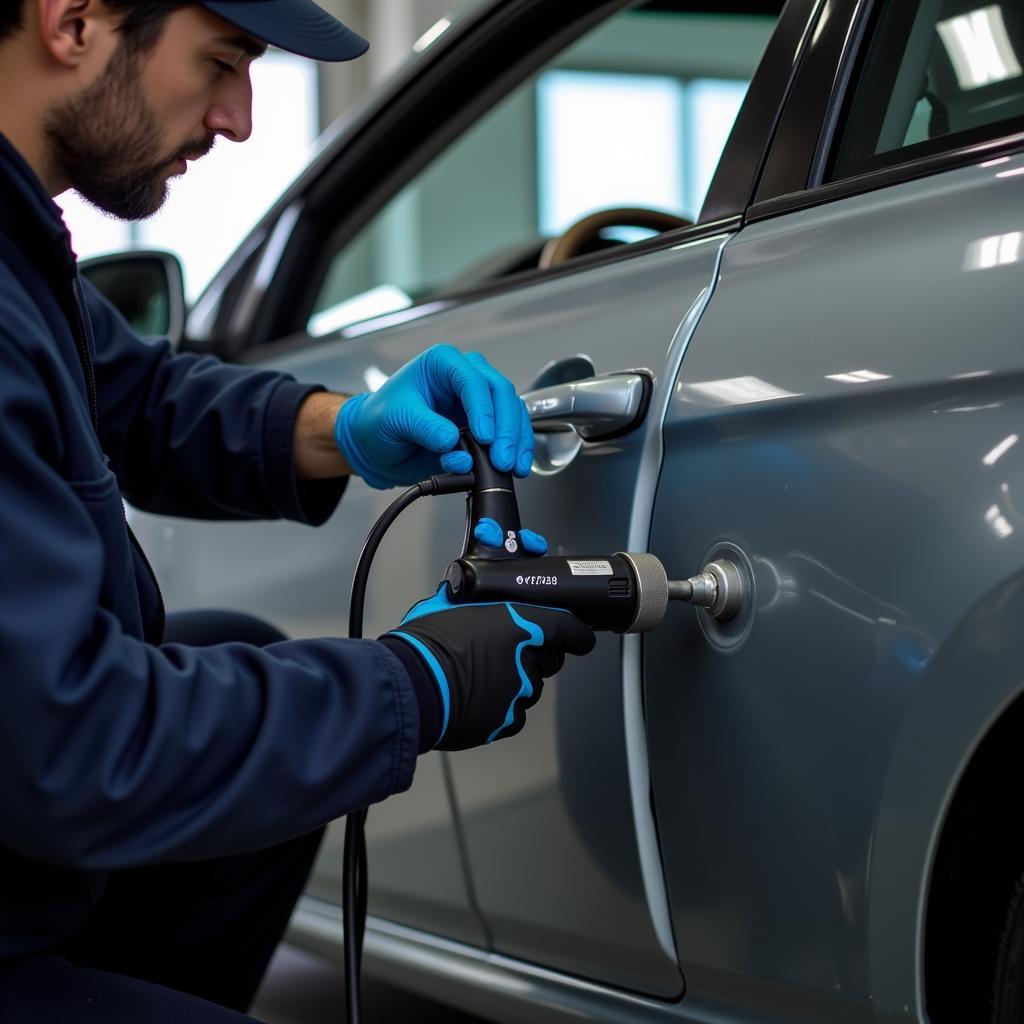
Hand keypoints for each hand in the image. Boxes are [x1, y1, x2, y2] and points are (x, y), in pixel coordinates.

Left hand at [334, 345, 533, 488]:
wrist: (376, 446)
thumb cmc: (380, 420)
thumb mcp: (396, 419)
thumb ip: (426, 428)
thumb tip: (454, 442)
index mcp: (443, 363)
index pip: (473, 380)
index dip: (483, 410)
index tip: (484, 437)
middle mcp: (466, 377)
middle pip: (501, 393)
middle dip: (505, 428)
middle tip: (500, 457)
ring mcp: (478, 401)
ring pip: (512, 412)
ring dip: (515, 441)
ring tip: (509, 466)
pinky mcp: (485, 424)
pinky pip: (510, 432)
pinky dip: (516, 449)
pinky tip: (515, 465)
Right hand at [381, 586, 594, 750]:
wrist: (409, 688)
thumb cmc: (425, 644)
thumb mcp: (449, 603)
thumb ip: (474, 600)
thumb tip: (470, 593)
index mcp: (520, 625)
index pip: (568, 629)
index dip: (576, 634)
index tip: (580, 637)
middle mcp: (528, 660)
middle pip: (548, 658)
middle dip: (534, 654)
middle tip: (502, 651)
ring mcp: (520, 693)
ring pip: (529, 686)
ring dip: (514, 680)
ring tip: (478, 675)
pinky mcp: (507, 721)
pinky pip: (514, 711)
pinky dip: (500, 706)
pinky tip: (475, 697)